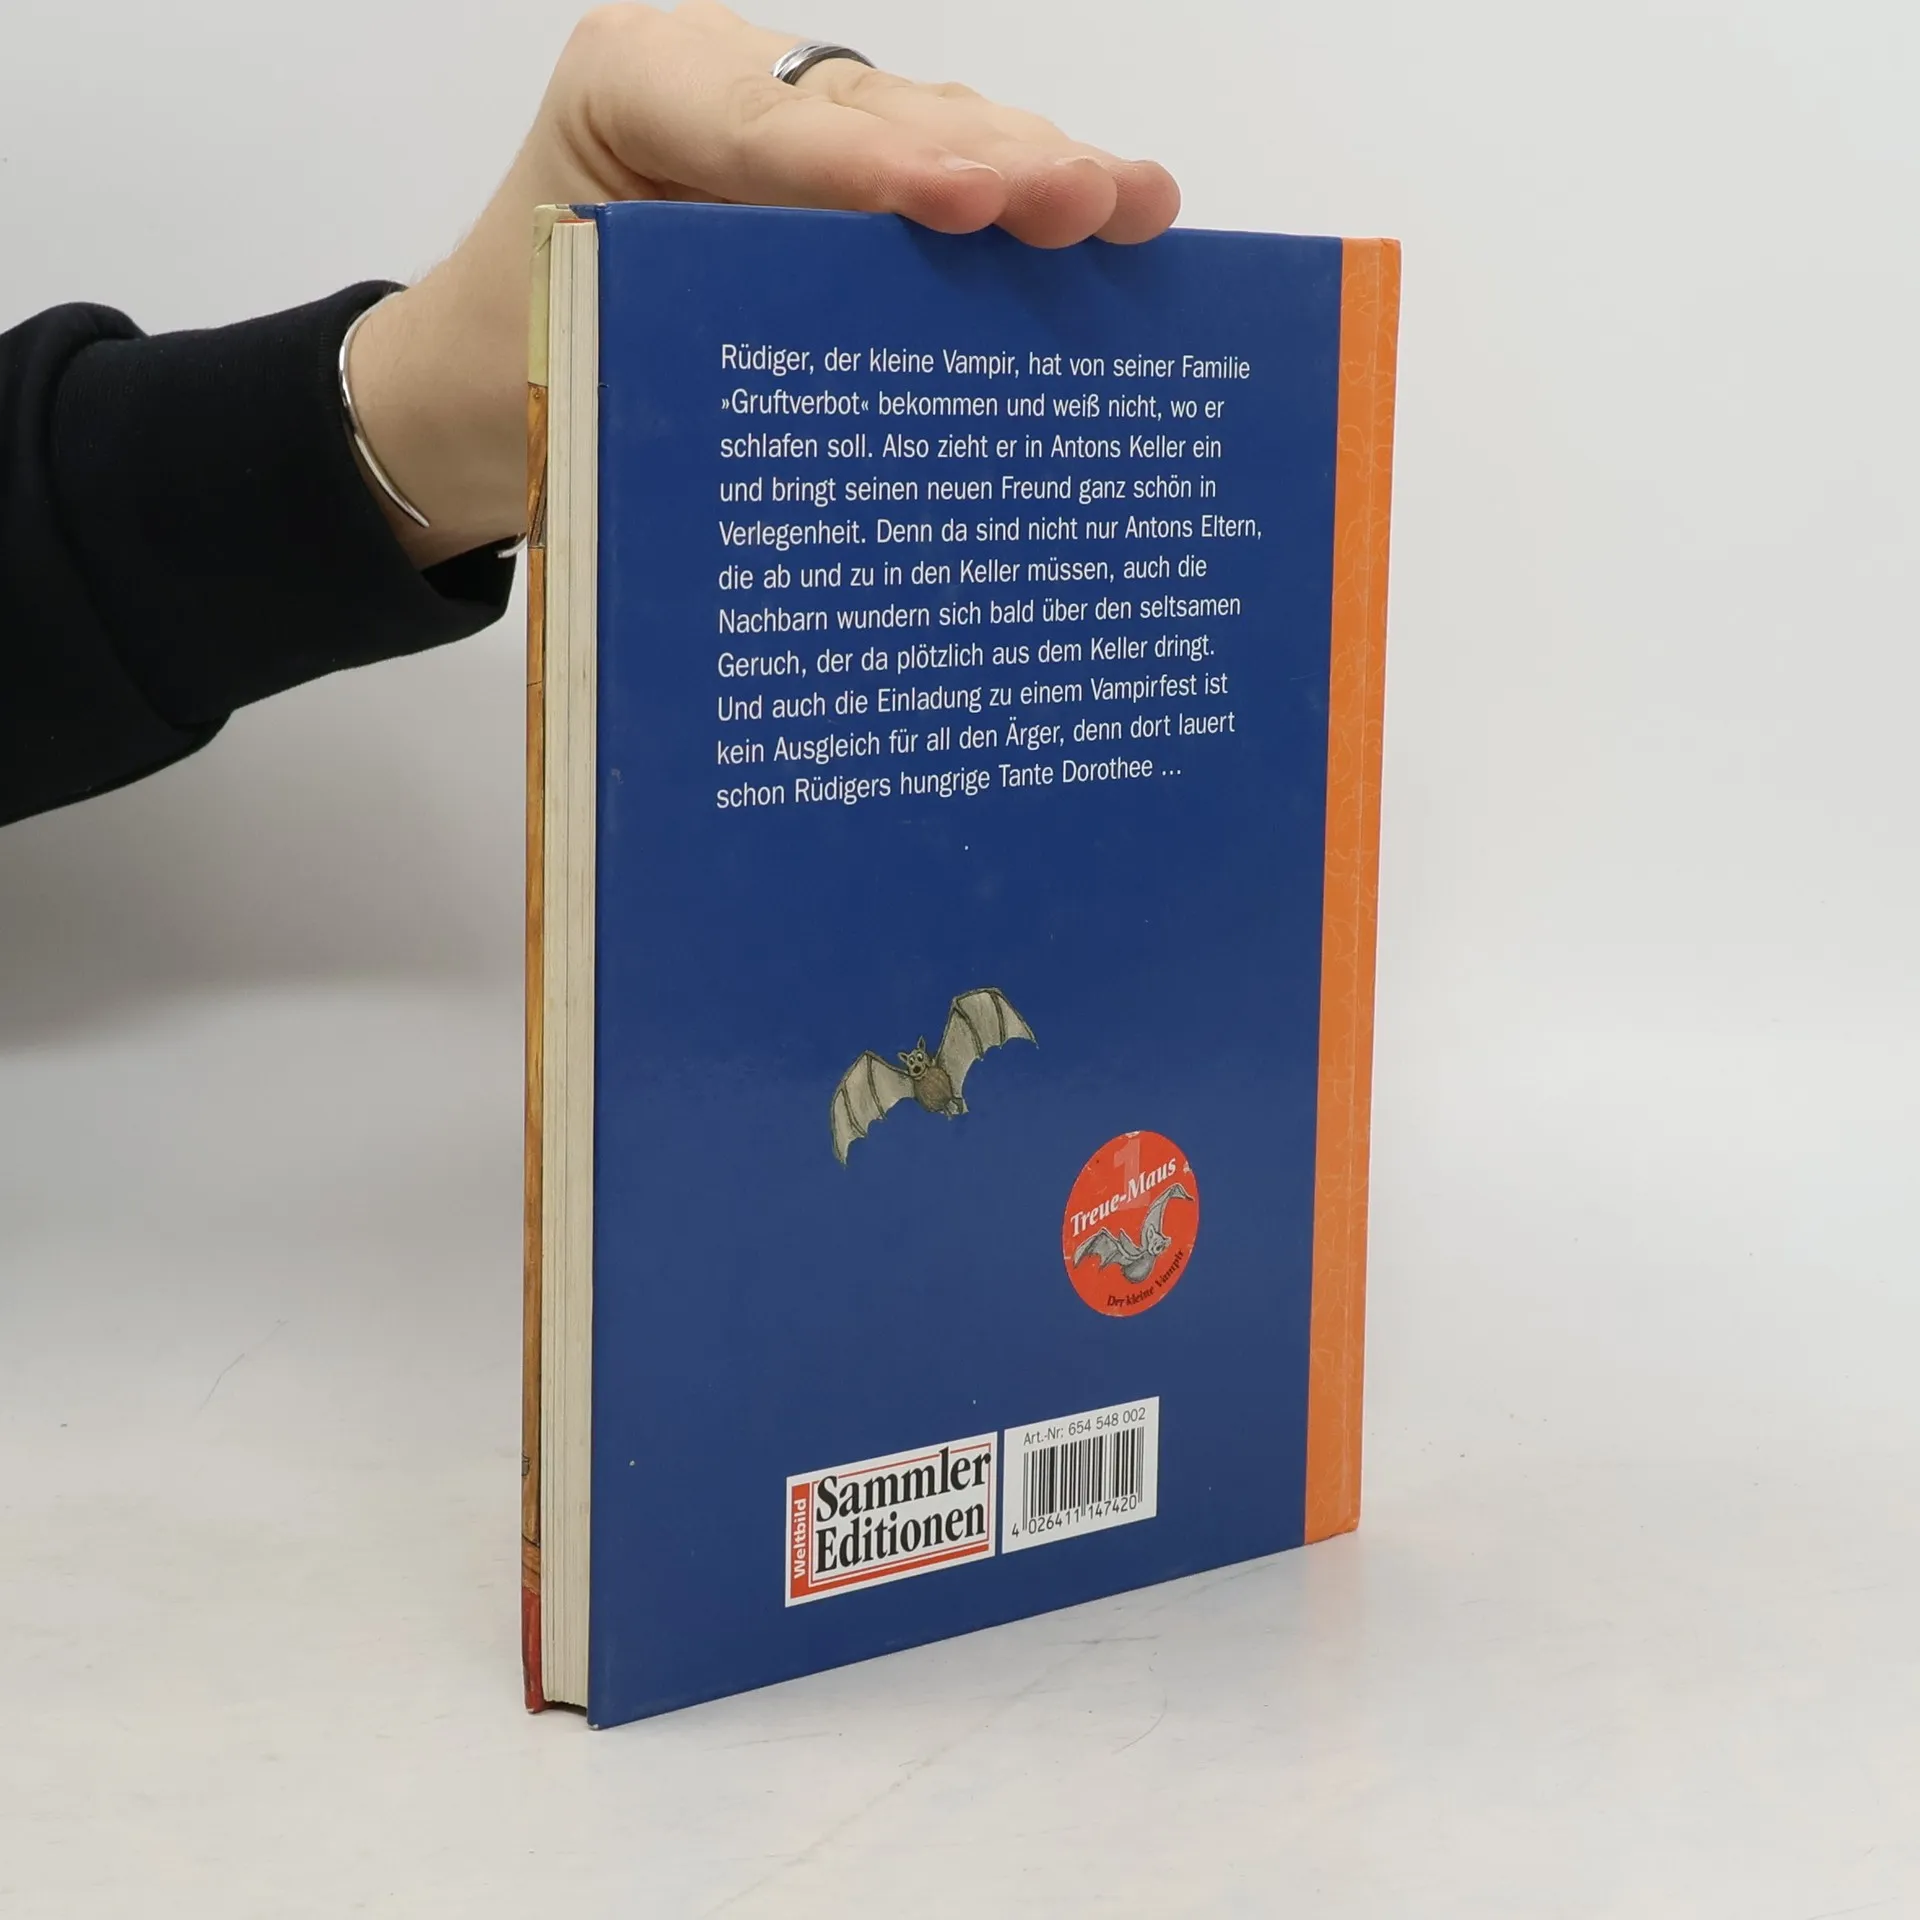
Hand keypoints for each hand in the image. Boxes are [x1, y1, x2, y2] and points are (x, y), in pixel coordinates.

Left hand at [347, 2, 1181, 567]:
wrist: (475, 387)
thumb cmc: (512, 371)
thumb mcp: (582, 358)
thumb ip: (697, 344)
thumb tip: (854, 423)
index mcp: (629, 89)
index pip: (766, 129)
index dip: (876, 169)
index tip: (971, 205)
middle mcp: (720, 83)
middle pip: (877, 113)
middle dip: (992, 160)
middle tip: (1091, 205)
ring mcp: (788, 125)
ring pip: (928, 131)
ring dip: (1036, 173)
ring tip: (1137, 208)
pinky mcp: (831, 182)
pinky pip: (932, 179)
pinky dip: (1019, 208)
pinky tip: (1115, 221)